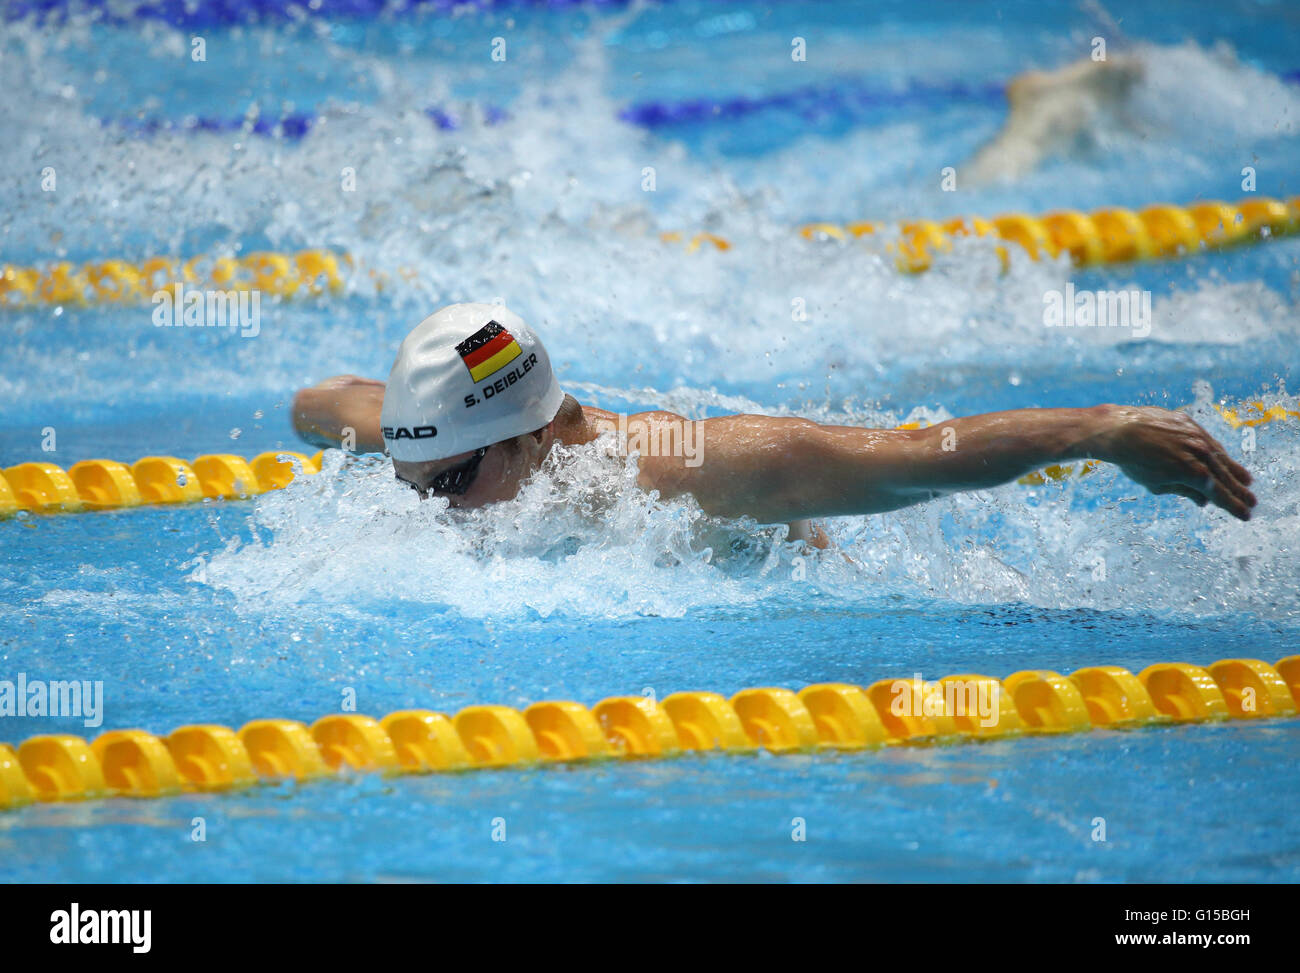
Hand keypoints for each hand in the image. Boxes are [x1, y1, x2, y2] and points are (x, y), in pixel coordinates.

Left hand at [1087, 405, 1255, 519]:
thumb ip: (1184, 492)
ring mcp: (1197, 437)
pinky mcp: (1190, 424)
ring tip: (1246, 482)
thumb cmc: (1134, 462)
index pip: (1220, 495)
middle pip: (1226, 477)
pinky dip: (1218, 453)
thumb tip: (1204, 501)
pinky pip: (1209, 442)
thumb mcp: (1157, 485)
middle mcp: (1201, 454)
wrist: (1120, 431)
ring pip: (1221, 457)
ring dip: (1234, 471)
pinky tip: (1224, 460)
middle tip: (1252, 502)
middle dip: (1240, 492)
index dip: (1233, 507)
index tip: (1245, 515)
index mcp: (1194, 474)